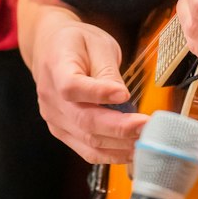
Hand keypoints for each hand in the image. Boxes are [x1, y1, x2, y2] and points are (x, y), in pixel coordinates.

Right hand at [20, 0, 146, 162]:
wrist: (50, 50)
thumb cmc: (77, 43)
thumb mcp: (96, 44)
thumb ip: (107, 71)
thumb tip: (122, 97)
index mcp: (55, 67)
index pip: (71, 86)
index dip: (97, 93)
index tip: (124, 93)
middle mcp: (50, 97)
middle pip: (83, 120)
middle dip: (119, 128)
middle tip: (147, 125)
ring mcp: (54, 118)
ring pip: (87, 141)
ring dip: (119, 145)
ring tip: (146, 140)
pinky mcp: (63, 132)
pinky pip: (86, 150)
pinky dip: (111, 154)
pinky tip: (132, 151)